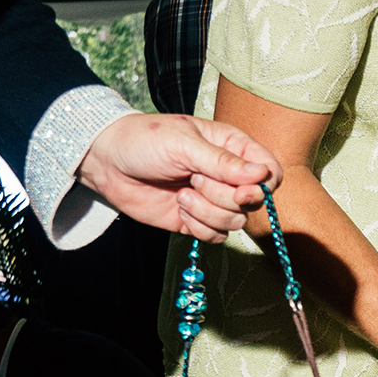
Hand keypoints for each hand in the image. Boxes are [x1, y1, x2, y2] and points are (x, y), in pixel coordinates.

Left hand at [76, 114, 283, 240]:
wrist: (107, 162)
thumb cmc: (144, 140)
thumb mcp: (183, 144)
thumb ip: (224, 162)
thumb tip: (263, 175)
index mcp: (232, 148)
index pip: (270, 171)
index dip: (263, 184)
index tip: (241, 187)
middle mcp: (228, 176)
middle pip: (253, 200)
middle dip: (222, 195)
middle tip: (193, 179)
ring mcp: (214, 200)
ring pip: (236, 221)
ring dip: (207, 211)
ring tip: (181, 194)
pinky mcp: (198, 220)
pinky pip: (217, 236)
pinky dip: (198, 226)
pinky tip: (179, 209)